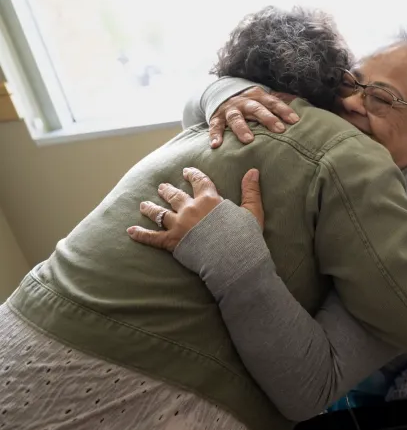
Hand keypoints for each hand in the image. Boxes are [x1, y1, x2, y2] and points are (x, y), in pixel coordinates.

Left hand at [127, 167, 264, 251]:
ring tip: (144, 205)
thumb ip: (251, 191)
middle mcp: (191, 209)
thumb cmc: (244, 237)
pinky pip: (152, 237)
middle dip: (167, 190)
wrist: (232, 259)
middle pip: (175, 196)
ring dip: (151, 208)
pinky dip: (140, 234)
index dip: (193, 175)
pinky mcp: (172, 242)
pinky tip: (130, 232)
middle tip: (162, 187)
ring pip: (160, 213)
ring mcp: (179, 225)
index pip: (199, 182)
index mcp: (209, 200)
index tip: (187, 171)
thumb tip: (253, 171)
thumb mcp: (252, 212)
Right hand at [209, 87, 299, 147]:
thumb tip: (305, 105)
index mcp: (258, 96)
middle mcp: (244, 102)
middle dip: (268, 119)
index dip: (284, 111)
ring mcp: (229, 110)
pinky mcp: (216, 118)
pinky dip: (214, 135)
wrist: (222, 93)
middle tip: (279, 130)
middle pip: (256, 109)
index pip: (273, 102)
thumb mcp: (264, 99)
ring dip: (242, 128)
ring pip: (236, 117)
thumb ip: (280, 102)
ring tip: (249, 140)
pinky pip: (215, 126)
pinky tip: (216, 145)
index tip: (294, 121)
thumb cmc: (250, 102)